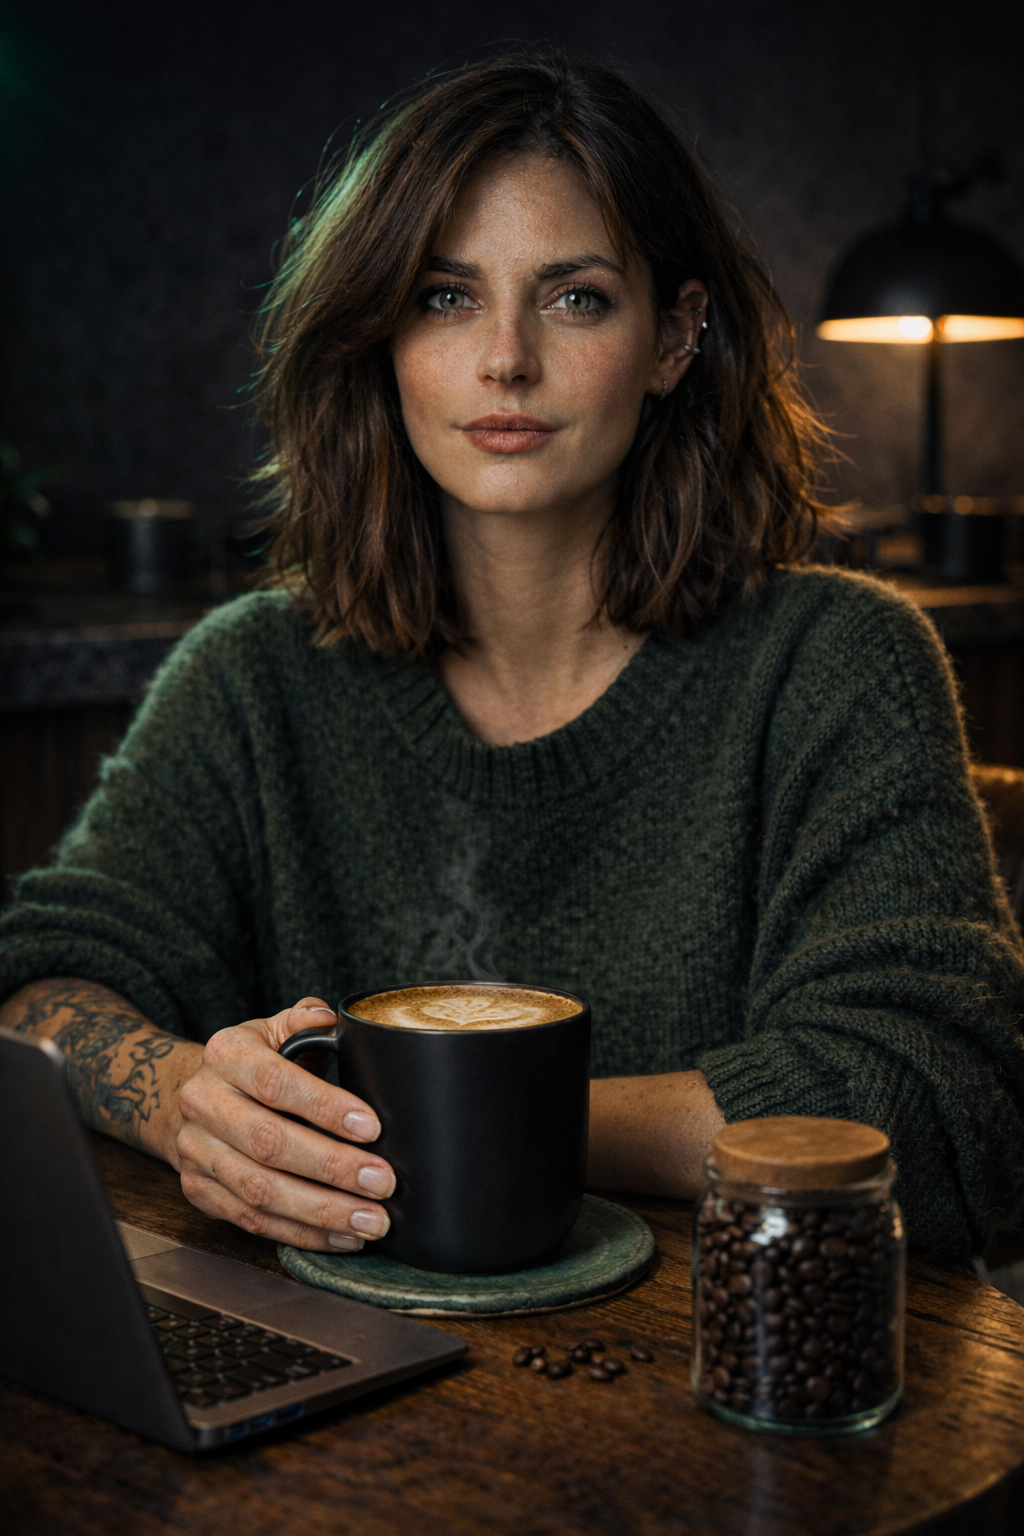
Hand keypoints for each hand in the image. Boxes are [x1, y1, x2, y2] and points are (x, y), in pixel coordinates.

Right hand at [174, 998, 394, 1250]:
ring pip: (260, 1191)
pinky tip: (343, 1235)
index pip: (275, 1082)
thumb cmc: (251, 1064)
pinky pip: (253, 1221)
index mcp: (226, 1054)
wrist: (188, 1097)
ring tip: (371, 1220)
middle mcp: (203, 1102)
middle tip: (383, 1183)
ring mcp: (196, 1151)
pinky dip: (302, 1233)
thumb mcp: (273, 1029)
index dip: (325, 1107)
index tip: (371, 1127)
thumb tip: (334, 1021)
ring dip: (322, 1211)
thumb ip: (306, 1020)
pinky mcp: (199, 1191)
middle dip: (333, 1168)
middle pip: (269, 1143)